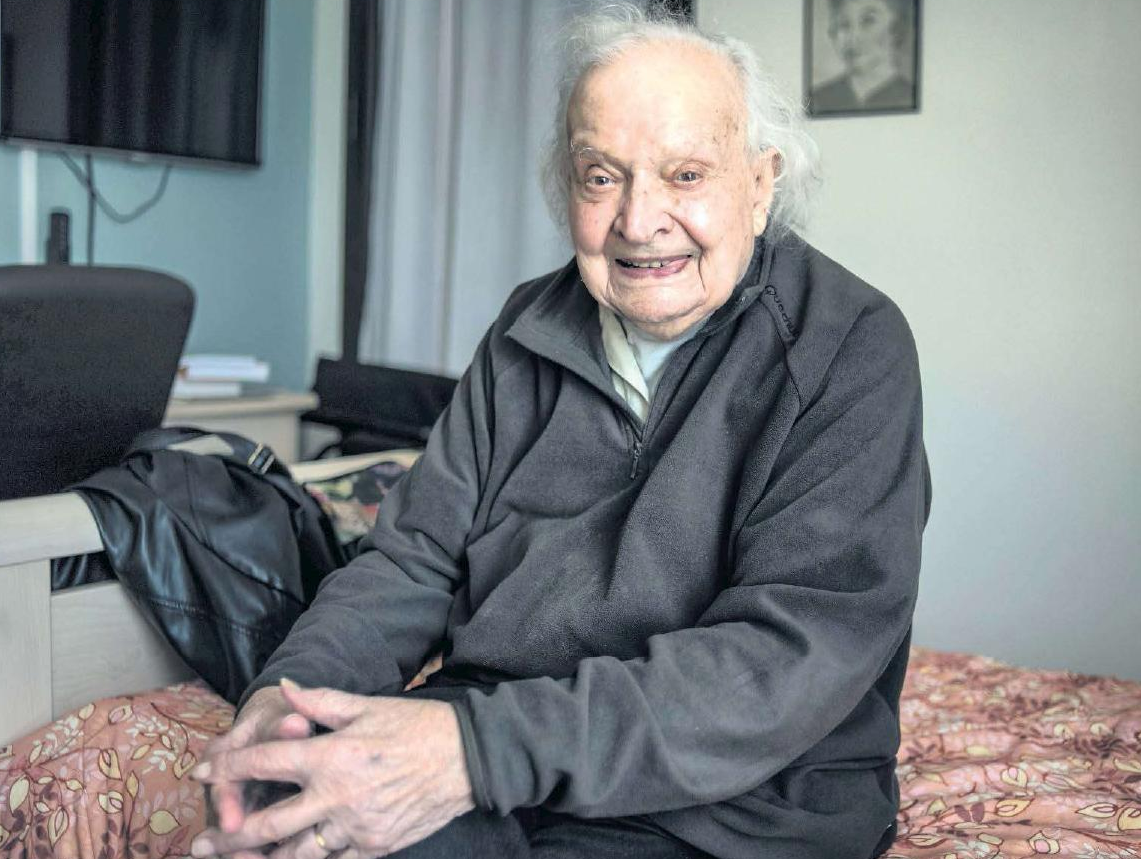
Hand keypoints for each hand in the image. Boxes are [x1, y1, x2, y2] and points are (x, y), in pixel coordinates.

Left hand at [190, 681, 474, 857]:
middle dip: (228, 837)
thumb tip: (285, 688)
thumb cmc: (416, 725)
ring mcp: (356, 828)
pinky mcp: (375, 847)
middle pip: (267, 825)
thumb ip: (320, 701)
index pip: (263, 763)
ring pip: (295, 855)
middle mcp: (337, 796)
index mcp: (331, 756)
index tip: (200, 772)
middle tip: (200, 844)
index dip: (225, 767)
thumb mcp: (368, 705)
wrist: (467, 759)